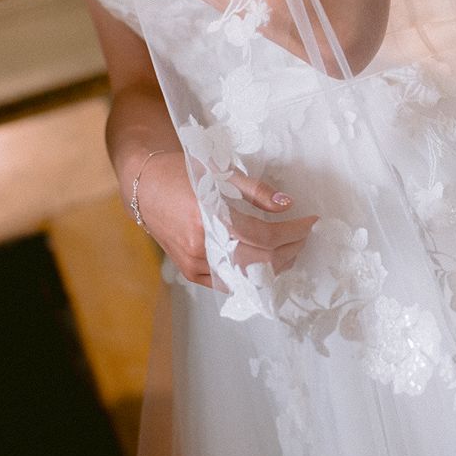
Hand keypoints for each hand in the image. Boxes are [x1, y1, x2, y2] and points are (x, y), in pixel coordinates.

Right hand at [133, 151, 317, 287]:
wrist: (144, 186)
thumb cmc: (181, 172)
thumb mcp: (219, 172)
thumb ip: (255, 191)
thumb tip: (287, 205)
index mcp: (208, 216)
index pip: (263, 235)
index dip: (293, 231)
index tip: (311, 222)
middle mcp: (200, 245)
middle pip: (259, 260)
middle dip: (289, 249)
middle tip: (304, 236)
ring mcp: (193, 263)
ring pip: (245, 277)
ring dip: (274, 265)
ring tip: (290, 249)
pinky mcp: (189, 272)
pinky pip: (227, 283)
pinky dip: (250, 275)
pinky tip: (266, 262)